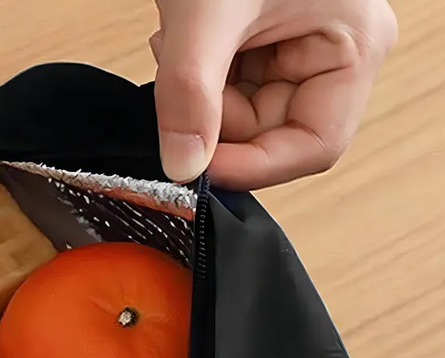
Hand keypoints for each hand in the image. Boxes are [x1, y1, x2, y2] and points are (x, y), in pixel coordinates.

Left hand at [151, 0, 397, 188]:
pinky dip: (194, 75)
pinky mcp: (265, 41)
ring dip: (197, 94)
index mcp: (354, 47)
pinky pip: (226, 89)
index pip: (312, 147)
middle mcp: (335, 53)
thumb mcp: (207, 14)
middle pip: (269, 135)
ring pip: (239, 116)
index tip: (195, 164)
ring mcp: (300, 47)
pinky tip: (180, 36)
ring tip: (179, 38)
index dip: (252, 166)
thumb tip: (182, 167)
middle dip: (213, 117)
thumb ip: (190, 94)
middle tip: (177, 72)